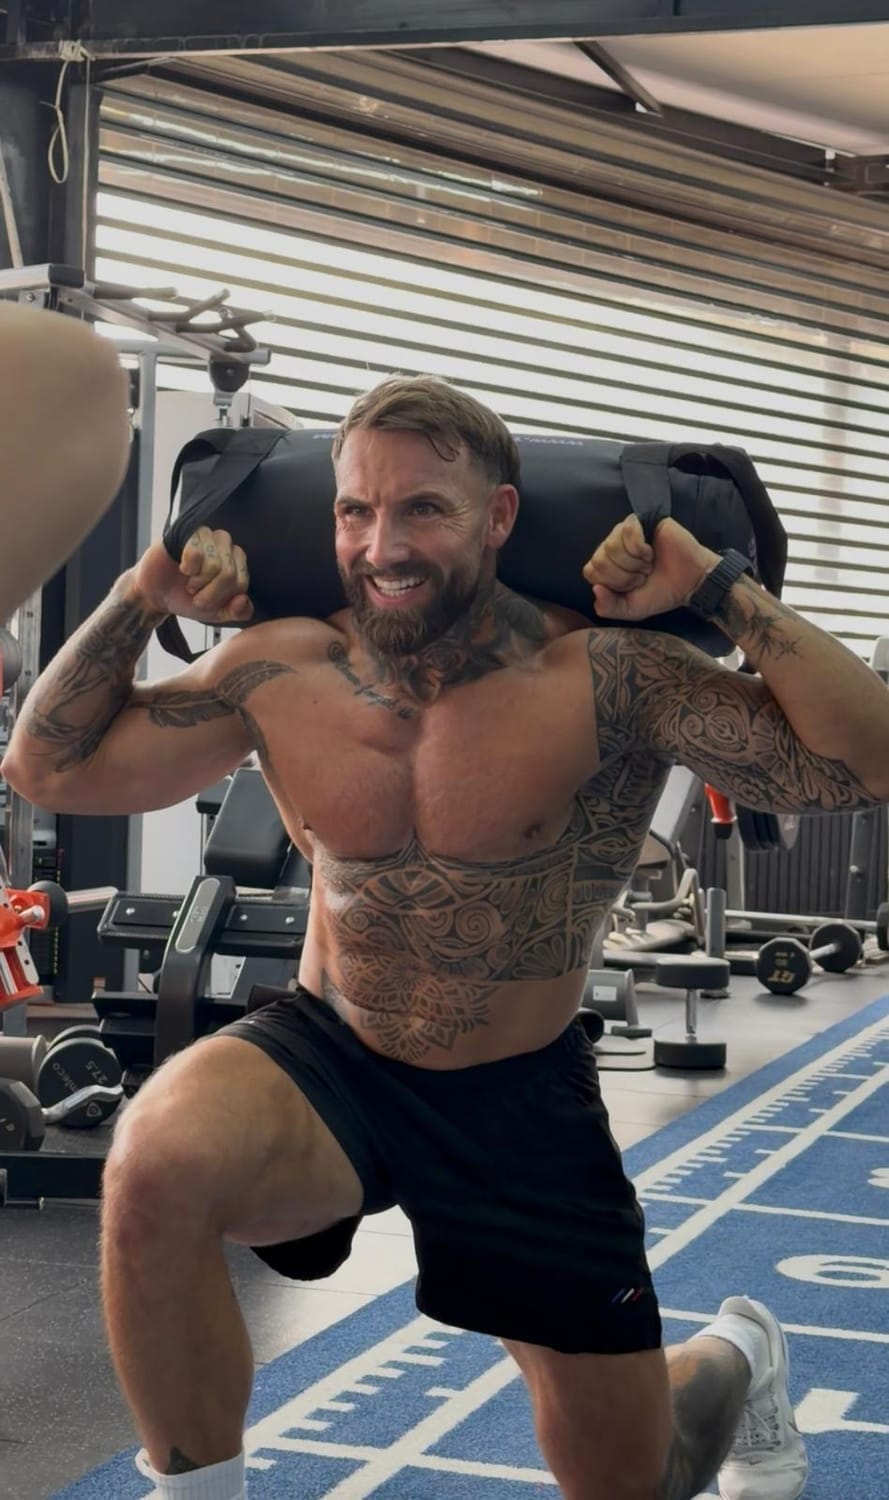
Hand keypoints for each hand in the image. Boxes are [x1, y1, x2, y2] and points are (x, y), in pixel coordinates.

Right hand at [130, 528, 252, 623]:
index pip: (241, 582)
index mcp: (236, 562)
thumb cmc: (187, 598)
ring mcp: (207, 536)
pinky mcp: (187, 533)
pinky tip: (182, 567)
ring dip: (198, 581)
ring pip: (215, 564)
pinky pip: (197, 552)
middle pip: (229, 574)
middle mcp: (224, 545)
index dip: (222, 598)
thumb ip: (237, 612)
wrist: (156, 595)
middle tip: (194, 593)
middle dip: (209, 593)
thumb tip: (244, 600)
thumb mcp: (217, 613)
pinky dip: (188, 567)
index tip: (206, 601)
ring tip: (189, 581)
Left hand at [583, 516, 718, 621]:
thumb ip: (607, 607)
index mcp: (606, 566)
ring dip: (634, 562)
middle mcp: (612, 546)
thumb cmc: (661, 592)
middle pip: (598, 559)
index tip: (633, 586)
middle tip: (643, 575)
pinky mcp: (640, 520)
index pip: (590, 572)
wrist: (689, 582)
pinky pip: (627, 531)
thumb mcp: (630, 609)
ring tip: (649, 564)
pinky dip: (640, 548)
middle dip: (624, 575)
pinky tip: (651, 551)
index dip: (613, 583)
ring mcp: (624, 532)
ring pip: (610, 546)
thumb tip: (595, 589)